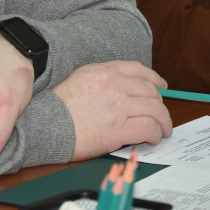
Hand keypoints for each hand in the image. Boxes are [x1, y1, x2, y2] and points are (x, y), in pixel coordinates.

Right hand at [53, 61, 173, 160]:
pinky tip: (153, 138)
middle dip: (160, 104)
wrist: (46, 125)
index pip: (139, 70)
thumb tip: (121, 87)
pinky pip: (148, 128)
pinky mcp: (118, 130)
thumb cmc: (58, 106)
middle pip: (151, 91)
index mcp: (106, 71)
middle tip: (161, 114)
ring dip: (164, 121)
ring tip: (163, 130)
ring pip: (155, 109)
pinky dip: (155, 134)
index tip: (161, 86)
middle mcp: (115, 85)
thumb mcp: (80, 78)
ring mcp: (119, 107)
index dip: (154, 79)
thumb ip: (103, 78)